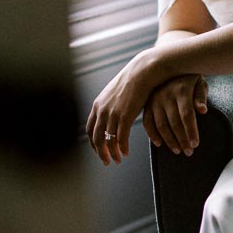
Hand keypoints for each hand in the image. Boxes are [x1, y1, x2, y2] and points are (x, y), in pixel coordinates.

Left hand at [86, 50, 158, 164]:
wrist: (142, 71)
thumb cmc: (132, 80)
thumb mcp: (115, 93)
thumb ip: (110, 105)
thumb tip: (112, 114)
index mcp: (98, 105)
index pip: (90, 129)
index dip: (93, 142)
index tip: (99, 150)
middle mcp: (102, 110)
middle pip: (96, 138)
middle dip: (100, 152)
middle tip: (106, 161)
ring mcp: (112, 114)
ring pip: (108, 140)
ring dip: (112, 153)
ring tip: (118, 160)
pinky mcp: (125, 116)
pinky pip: (121, 138)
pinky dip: (122, 148)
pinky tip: (126, 152)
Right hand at [143, 74, 207, 154]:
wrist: (170, 66)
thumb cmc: (190, 78)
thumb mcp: (199, 83)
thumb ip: (201, 96)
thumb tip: (203, 110)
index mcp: (181, 90)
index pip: (186, 115)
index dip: (191, 131)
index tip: (195, 145)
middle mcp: (165, 95)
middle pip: (174, 123)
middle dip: (182, 140)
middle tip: (189, 152)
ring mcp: (154, 100)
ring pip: (161, 125)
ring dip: (169, 140)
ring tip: (178, 150)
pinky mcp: (146, 104)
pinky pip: (147, 122)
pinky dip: (152, 134)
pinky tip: (160, 144)